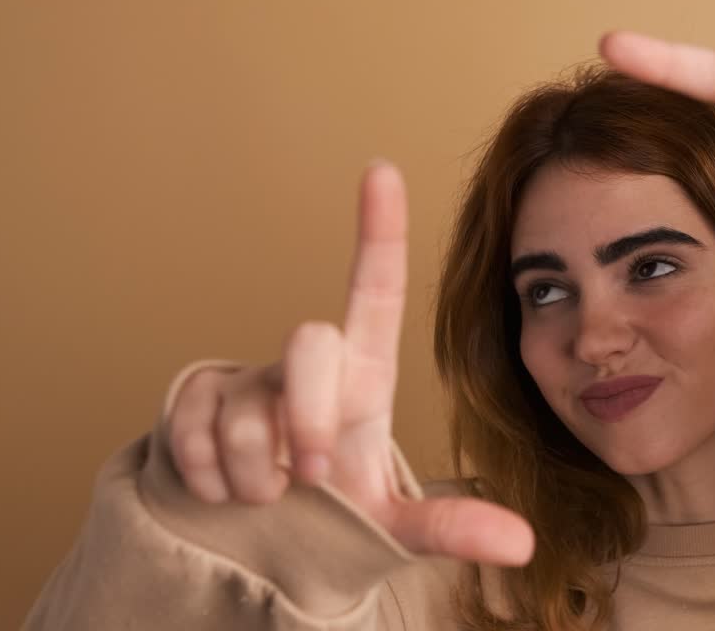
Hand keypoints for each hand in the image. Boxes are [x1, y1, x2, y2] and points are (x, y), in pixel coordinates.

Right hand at [165, 162, 534, 566]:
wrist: (264, 545)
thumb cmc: (341, 516)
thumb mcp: (396, 526)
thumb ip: (452, 528)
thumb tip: (521, 545)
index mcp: (363, 378)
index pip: (372, 289)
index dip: (378, 230)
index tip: (382, 169)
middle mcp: (307, 365)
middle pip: (308, 342)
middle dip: (305, 419)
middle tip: (307, 478)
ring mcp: (248, 379)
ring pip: (245, 411)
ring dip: (256, 474)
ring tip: (271, 491)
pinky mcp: (195, 400)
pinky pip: (192, 430)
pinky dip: (209, 477)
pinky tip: (226, 488)